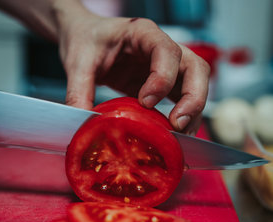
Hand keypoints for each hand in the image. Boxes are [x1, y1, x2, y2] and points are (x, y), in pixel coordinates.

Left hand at [58, 14, 209, 133]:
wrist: (84, 38)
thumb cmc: (86, 40)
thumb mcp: (77, 64)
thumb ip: (78, 93)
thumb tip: (83, 128)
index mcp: (142, 33)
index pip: (167, 51)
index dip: (162, 78)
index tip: (146, 102)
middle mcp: (161, 47)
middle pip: (195, 67)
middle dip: (192, 97)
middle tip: (177, 124)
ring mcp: (166, 65)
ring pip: (195, 83)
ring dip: (192, 110)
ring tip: (179, 136)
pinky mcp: (162, 83)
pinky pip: (182, 97)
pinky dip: (183, 116)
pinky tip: (173, 134)